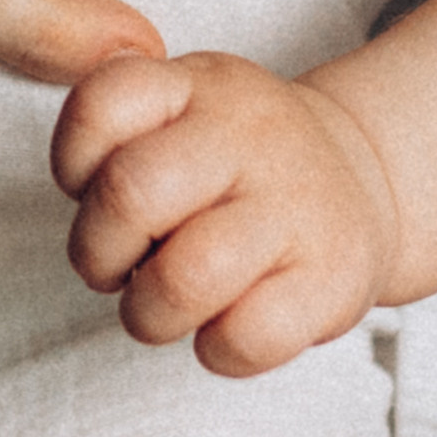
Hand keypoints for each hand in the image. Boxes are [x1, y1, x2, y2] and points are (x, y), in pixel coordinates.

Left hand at [54, 54, 402, 375]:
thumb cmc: (241, 165)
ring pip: (183, 278)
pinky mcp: (334, 278)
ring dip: (148, 314)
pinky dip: (217, 350)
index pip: (101, 103)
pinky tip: (227, 326)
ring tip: (164, 305)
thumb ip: (119, 133)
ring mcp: (297, 205)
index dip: (73, 166)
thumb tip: (82, 182)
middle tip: (118, 268)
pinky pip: (245, 337)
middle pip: (130, 193)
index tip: (94, 191)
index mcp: (199, 86)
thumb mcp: (185, 112)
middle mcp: (251, 133)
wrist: (362, 181)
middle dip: (97, 252)